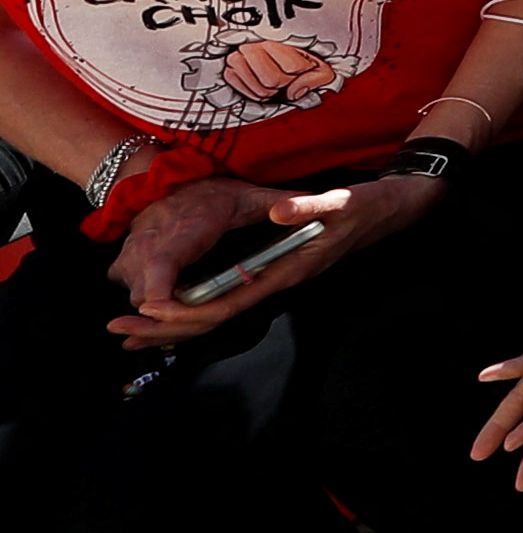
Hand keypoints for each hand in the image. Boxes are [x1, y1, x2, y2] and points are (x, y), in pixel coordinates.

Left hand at [109, 168, 443, 340]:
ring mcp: (273, 280)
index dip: (187, 312)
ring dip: (172, 324)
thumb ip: (308, 208)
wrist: (394, 210)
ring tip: (130, 330)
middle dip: (165, 328)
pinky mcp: (271, 272)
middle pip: (212, 319)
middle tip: (118, 330)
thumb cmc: (367, 207)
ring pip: (216, 313)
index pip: (228, 302)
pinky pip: (224, 299)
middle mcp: (276, 283)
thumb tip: (275, 212)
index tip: (150, 312)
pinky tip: (170, 308)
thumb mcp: (342, 201)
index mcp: (286, 271)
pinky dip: (192, 308)